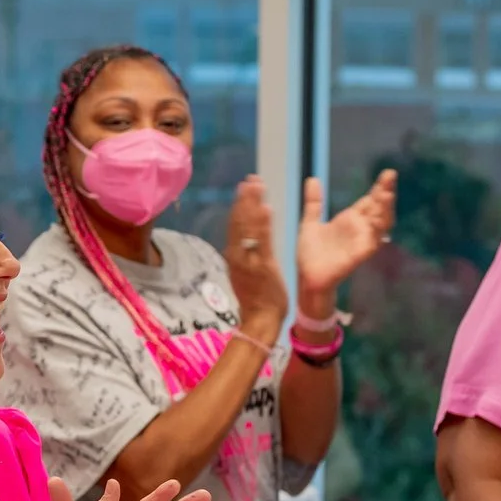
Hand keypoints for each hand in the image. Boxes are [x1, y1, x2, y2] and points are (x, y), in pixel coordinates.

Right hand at [224, 176, 289, 343]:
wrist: (259, 321)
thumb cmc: (256, 300)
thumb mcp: (245, 274)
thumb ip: (244, 256)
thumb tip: (241, 241)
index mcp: (234, 256)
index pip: (235, 225)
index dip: (239, 205)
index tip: (244, 187)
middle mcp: (238, 256)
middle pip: (239, 222)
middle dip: (244, 199)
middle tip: (250, 179)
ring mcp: (249, 261)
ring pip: (248, 228)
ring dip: (252, 205)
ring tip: (256, 186)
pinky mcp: (263, 267)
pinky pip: (262, 242)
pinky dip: (263, 224)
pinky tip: (266, 208)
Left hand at [296, 169, 396, 305]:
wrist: (308, 276)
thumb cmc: (311, 254)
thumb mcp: (310, 223)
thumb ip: (314, 202)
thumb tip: (312, 179)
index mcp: (349, 219)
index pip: (369, 200)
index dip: (379, 188)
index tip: (387, 173)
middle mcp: (359, 228)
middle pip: (379, 208)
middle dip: (386, 192)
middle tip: (390, 175)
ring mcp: (362, 240)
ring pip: (381, 222)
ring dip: (385, 208)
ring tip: (387, 193)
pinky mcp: (360, 253)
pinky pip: (374, 241)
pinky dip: (378, 230)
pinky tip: (379, 218)